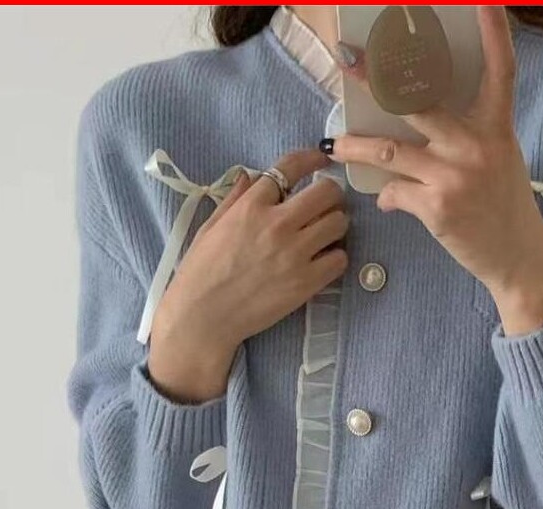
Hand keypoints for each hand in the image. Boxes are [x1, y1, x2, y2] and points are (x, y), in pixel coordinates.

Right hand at [148, 149, 347, 402]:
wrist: (204, 316)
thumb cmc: (201, 272)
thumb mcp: (211, 226)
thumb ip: (236, 199)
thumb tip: (254, 177)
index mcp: (251, 206)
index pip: (290, 167)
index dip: (311, 158)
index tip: (321, 160)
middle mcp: (277, 224)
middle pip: (327, 193)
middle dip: (330, 195)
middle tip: (325, 206)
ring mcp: (295, 254)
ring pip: (339, 224)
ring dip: (335, 225)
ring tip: (324, 235)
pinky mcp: (306, 282)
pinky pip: (340, 259)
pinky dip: (336, 257)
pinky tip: (323, 261)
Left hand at [328, 6, 542, 335]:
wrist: (518, 259)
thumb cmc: (504, 208)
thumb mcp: (498, 160)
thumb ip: (464, 136)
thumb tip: (414, 127)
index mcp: (497, 127)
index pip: (501, 68)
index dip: (493, 28)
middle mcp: (477, 145)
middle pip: (418, 100)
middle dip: (376, 78)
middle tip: (347, 60)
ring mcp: (456, 176)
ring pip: (388, 150)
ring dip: (356, 147)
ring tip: (336, 146)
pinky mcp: (438, 207)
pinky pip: (394, 191)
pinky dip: (387, 196)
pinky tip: (390, 199)